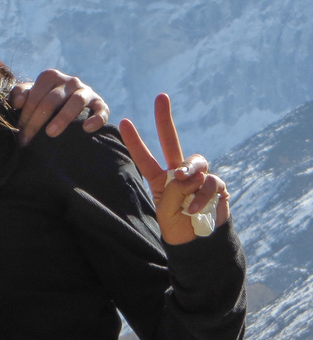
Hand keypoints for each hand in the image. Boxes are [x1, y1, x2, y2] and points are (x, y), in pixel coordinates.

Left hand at [11, 69, 108, 145]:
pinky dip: (96, 118)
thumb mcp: (30, 95)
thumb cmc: (44, 100)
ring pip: (76, 101)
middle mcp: (70, 80)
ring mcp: (86, 91)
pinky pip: (101, 109)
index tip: (19, 132)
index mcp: (50, 76)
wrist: (68, 104)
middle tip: (28, 139)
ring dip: (63, 118)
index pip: (35, 96)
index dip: (25, 115)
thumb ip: (19, 94)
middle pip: (52, 100)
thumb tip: (17, 103)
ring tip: (51, 133)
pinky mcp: (100, 103)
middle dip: (37, 121)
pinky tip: (86, 129)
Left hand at [118, 94, 229, 244]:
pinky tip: (196, 208)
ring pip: (195, 161)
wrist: (200, 243)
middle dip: (165, 118)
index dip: (135, 141)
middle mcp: (179, 174)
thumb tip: (191, 175)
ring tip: (184, 184)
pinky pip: (210, 181)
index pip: (145, 157)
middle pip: (171, 141)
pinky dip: (203, 194)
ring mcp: (198, 178)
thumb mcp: (166, 210)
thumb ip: (174, 189)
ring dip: (188, 171)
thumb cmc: (178, 227)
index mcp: (161, 179)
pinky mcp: (217, 186)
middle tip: (160, 97)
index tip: (123, 120)